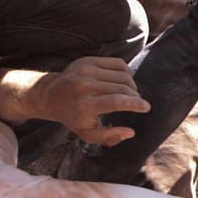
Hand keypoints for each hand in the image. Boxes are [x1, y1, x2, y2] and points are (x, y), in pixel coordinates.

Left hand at [34, 57, 150, 145]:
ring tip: (131, 93)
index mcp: (84, 106)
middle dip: (135, 96)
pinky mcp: (88, 60)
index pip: (117, 102)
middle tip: (137, 103)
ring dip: (132, 85)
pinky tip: (124, 81)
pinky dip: (126, 72)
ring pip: (122, 74)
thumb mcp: (87, 134)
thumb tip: (131, 132)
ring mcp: (85, 70)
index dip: (135, 104)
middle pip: (122, 88)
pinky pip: (117, 63)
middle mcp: (84, 86)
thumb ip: (109, 137)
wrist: (51, 96)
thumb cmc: (73, 117)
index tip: (146, 107)